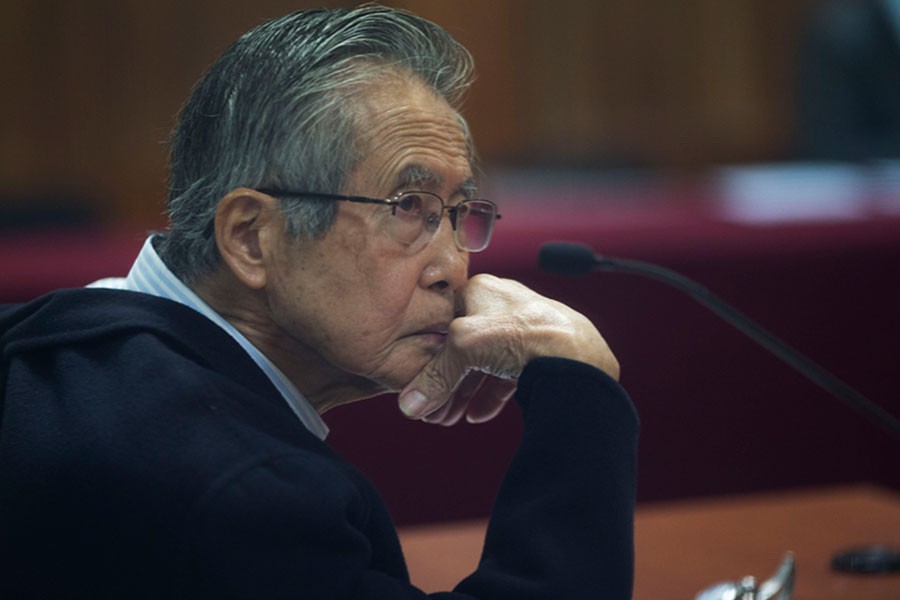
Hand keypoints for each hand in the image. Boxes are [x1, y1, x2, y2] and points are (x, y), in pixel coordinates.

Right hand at [398, 274, 618, 423]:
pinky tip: (478, 414)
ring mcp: (523, 328)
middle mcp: (502, 305)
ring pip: (484, 363)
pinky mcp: (541, 352)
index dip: (427, 357)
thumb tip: (411, 403)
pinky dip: (490, 394)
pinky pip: (508, 374)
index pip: (441, 323)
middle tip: (433, 411)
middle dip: (445, 383)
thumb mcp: (465, 349)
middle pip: (462, 347)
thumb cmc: (523, 334)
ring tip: (451, 418)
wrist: (577, 356)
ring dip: (465, 392)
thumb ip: (434, 377)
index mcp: (479, 290)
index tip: (418, 385)